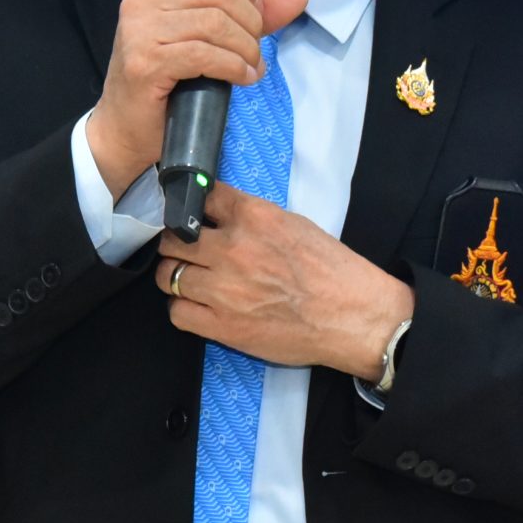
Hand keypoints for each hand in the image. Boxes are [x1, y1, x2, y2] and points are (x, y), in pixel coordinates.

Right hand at [84, 0, 309, 200]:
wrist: (126, 127)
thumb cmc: (166, 80)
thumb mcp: (208, 37)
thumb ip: (252, 12)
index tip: (256, 18)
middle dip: (250, 22)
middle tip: (254, 50)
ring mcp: (139, 29)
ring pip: (215, 22)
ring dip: (245, 49)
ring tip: (250, 67)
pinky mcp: (145, 61)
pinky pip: (205, 54)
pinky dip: (233, 67)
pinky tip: (242, 79)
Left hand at [154, 185, 412, 377]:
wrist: (354, 317)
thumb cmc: (332, 271)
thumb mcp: (295, 224)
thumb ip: (253, 217)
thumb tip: (220, 215)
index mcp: (253, 217)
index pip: (200, 197)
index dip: (190, 205)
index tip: (188, 213)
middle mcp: (233, 249)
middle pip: (172, 239)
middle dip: (176, 243)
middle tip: (186, 251)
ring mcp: (224, 290)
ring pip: (168, 276)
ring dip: (175, 276)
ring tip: (191, 279)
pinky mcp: (222, 326)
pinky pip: (178, 313)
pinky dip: (183, 307)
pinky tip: (198, 305)